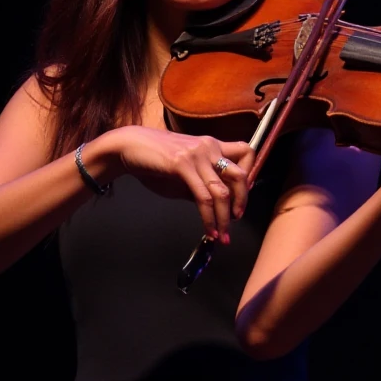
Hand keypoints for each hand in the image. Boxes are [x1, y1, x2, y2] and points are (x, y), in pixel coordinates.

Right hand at [115, 126, 254, 242]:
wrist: (129, 146)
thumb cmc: (155, 159)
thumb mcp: (184, 172)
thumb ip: (201, 185)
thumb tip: (216, 207)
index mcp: (212, 145)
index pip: (246, 152)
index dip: (251, 173)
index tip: (243, 194)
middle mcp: (209, 147)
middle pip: (240, 175)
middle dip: (243, 201)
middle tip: (236, 219)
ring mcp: (196, 156)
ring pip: (222, 191)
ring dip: (225, 218)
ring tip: (223, 235)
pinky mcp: (182, 166)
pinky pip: (203, 197)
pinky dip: (208, 218)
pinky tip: (208, 230)